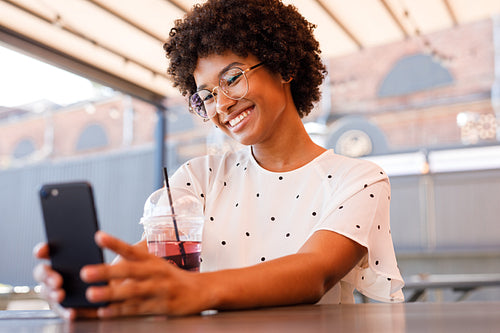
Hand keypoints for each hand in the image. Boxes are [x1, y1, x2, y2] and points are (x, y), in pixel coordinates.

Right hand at [32, 243, 97, 319]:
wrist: (113, 286)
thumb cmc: (100, 267)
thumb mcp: (97, 255)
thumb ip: (88, 247)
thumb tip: (93, 236)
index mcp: (59, 258)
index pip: (44, 252)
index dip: (41, 251)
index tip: (41, 252)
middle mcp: (53, 274)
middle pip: (42, 273)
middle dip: (47, 276)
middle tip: (57, 280)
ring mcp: (56, 290)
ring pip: (48, 292)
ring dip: (52, 294)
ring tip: (61, 294)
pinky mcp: (65, 305)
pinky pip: (62, 310)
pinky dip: (66, 312)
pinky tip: (72, 312)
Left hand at [81, 231, 209, 316]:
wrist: (200, 291)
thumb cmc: (171, 278)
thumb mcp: (156, 265)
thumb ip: (134, 265)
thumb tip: (105, 269)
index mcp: (152, 260)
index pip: (131, 250)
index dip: (115, 243)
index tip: (99, 236)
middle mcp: (156, 272)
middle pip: (130, 270)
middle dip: (107, 271)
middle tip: (86, 272)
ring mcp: (159, 289)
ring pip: (133, 291)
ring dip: (111, 293)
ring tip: (92, 294)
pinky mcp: (162, 306)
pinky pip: (137, 309)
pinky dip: (120, 311)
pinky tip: (105, 311)